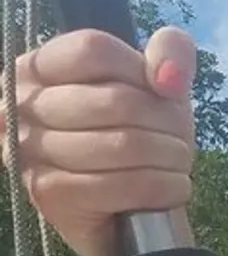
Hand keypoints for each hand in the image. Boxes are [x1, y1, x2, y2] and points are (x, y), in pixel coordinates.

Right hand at [3, 25, 197, 255]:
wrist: (128, 205)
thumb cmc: (138, 132)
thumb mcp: (157, 83)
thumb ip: (170, 51)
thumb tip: (168, 77)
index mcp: (38, 67)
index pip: (94, 50)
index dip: (141, 71)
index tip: (160, 93)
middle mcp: (21, 105)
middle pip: (116, 101)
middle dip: (167, 122)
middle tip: (177, 138)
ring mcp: (28, 151)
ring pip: (124, 145)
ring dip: (171, 157)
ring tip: (175, 162)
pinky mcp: (49, 194)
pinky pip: (122, 185)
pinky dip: (164, 187)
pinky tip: (170, 188)